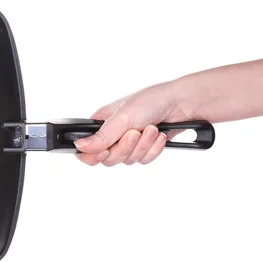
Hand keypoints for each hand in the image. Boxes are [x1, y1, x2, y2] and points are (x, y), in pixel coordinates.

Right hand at [75, 82, 189, 165]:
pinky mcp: (144, 148)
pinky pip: (143, 160)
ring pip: (127, 160)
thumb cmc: (152, 101)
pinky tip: (159, 136)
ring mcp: (129, 142)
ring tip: (151, 129)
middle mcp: (113, 134)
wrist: (183, 104)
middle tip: (135, 133)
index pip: (86, 149)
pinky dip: (153, 150)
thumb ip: (102, 136)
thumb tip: (79, 145)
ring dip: (143, 146)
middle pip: (108, 158)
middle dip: (125, 148)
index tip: (106, 151)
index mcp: (101, 123)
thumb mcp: (123, 118)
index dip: (93, 155)